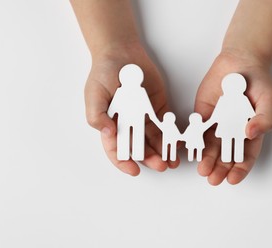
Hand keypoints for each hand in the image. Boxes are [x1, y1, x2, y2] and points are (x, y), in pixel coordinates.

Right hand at [85, 44, 179, 175]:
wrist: (121, 52)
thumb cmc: (103, 72)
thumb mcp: (94, 94)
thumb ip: (96, 115)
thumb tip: (108, 133)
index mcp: (111, 125)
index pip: (116, 149)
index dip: (124, 162)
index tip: (134, 170)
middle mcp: (128, 124)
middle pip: (139, 147)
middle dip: (150, 159)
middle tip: (161, 166)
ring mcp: (144, 117)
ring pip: (154, 140)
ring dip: (163, 151)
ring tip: (173, 161)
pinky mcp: (158, 108)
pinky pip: (166, 125)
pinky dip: (172, 135)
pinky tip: (178, 143)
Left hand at [195, 50, 271, 184]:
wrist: (240, 62)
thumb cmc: (259, 83)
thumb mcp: (269, 101)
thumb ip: (264, 119)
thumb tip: (251, 134)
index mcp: (250, 133)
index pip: (245, 157)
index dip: (239, 169)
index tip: (232, 179)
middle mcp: (232, 133)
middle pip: (226, 156)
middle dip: (220, 169)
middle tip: (213, 179)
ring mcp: (217, 125)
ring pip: (210, 147)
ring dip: (206, 160)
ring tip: (202, 170)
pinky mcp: (203, 115)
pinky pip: (197, 131)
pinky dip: (194, 142)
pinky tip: (191, 152)